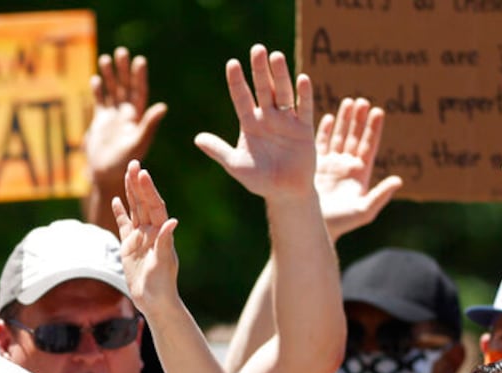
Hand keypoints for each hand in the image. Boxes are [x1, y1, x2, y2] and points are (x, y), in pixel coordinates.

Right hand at [84, 47, 166, 182]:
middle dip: (123, 70)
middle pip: (125, 87)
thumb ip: (149, 125)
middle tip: (121, 52)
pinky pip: (100, 102)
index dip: (139, 77)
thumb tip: (163, 107)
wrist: (107, 175)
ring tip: (105, 59)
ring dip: (109, 76)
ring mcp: (113, 117)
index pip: (139, 91)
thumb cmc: (125, 162)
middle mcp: (126, 114)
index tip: (139, 61)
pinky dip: (97, 91)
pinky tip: (95, 79)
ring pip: (112, 91)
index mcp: (137, 117)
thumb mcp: (138, 142)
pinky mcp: (100, 122)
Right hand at [111, 161, 180, 313]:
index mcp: (161, 232)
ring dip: (130, 191)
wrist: (154, 300)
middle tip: (133, 163)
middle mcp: (151, 231)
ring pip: (134, 209)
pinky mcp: (129, 246)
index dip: (148, 190)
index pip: (154, 206)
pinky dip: (120, 212)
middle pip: (144, 202)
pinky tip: (116, 200)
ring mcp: (140, 237)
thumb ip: (165, 242)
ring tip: (127, 173)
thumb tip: (172, 222)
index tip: (143, 173)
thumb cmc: (162, 283)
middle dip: (138, 183)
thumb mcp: (164, 263)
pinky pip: (124, 225)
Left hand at [194, 44, 315, 201]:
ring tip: (276, 57)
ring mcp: (287, 121)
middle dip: (259, 70)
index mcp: (250, 123)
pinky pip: (305, 108)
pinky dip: (304, 95)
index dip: (236, 82)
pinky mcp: (305, 129)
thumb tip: (197, 138)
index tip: (232, 64)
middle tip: (257, 49)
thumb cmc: (259, 180)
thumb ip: (218, 151)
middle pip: (263, 89)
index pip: (241, 98)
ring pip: (283, 93)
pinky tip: (302, 79)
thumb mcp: (235, 165)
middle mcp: (268, 118)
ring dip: (280, 76)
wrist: (284, 192)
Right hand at [314, 97, 403, 238]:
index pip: (369, 145)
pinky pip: (320, 144)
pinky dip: (324, 131)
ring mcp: (330, 165)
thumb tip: (399, 180)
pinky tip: (327, 117)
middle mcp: (346, 166)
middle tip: (362, 101)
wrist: (313, 227)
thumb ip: (380, 195)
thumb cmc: (340, 223)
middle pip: (355, 137)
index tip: (378, 111)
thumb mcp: (364, 211)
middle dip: (359, 119)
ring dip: (343, 120)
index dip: (374, 128)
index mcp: (360, 173)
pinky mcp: (314, 167)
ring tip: (348, 102)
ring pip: (339, 137)